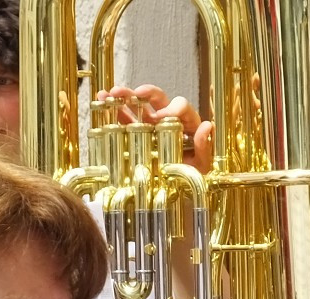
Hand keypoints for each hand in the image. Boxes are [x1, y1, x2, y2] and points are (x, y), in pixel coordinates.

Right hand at [96, 84, 212, 173]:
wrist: (174, 194)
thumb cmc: (191, 178)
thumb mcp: (201, 166)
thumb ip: (204, 146)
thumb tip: (207, 125)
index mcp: (185, 124)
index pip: (181, 106)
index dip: (171, 108)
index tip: (159, 117)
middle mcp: (167, 121)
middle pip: (158, 99)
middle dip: (146, 93)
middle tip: (136, 93)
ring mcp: (150, 127)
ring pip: (138, 106)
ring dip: (124, 96)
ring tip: (110, 93)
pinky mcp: (135, 135)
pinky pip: (124, 120)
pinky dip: (112, 110)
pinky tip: (101, 101)